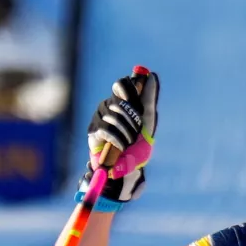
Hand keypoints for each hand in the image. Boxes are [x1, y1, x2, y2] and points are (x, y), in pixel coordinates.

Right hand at [76, 70, 159, 207]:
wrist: (125, 170)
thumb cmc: (138, 148)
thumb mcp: (147, 122)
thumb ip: (149, 98)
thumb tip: (152, 75)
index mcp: (124, 104)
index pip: (122, 85)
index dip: (128, 87)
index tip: (135, 97)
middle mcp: (111, 108)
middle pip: (120, 101)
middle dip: (133, 117)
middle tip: (137, 131)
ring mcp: (101, 118)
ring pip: (114, 114)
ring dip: (126, 130)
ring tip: (129, 143)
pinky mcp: (93, 131)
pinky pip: (106, 128)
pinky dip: (117, 138)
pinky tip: (121, 146)